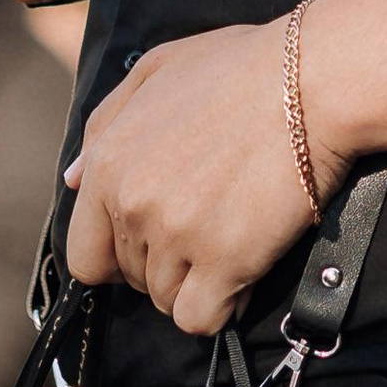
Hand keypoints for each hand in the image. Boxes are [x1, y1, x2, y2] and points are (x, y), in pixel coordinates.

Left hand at [65, 20, 319, 333]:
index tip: (153, 243)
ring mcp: (177, 236)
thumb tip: (72, 179)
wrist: (314, 80)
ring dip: (197, 282)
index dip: (117, 255)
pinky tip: (244, 274)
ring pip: (166, 300)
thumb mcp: (158, 69)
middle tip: (209, 228)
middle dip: (165, 262)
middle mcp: (132, 204)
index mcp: (109, 162)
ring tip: (233, 240)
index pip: (83, 252)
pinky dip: (222, 307)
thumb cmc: (244, 67)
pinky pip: (201, 319)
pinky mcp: (224, 261)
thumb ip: (106, 123)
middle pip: (130, 277)